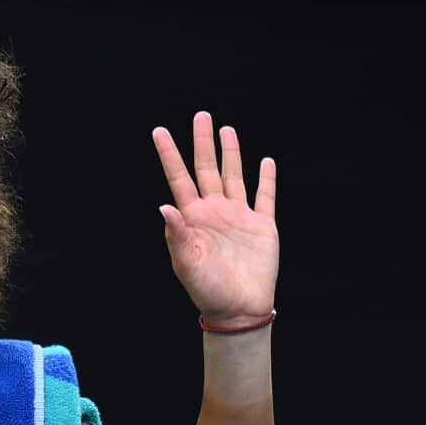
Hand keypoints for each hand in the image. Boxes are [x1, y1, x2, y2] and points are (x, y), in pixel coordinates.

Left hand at [152, 111, 278, 327]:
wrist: (239, 308)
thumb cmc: (207, 290)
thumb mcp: (187, 264)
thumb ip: (177, 236)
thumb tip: (164, 206)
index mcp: (193, 218)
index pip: (178, 178)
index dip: (169, 154)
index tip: (159, 131)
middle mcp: (214, 211)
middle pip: (206, 169)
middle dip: (203, 142)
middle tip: (201, 115)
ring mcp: (238, 216)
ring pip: (234, 176)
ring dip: (231, 153)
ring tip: (226, 129)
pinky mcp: (262, 226)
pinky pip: (265, 197)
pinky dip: (266, 179)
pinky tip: (266, 161)